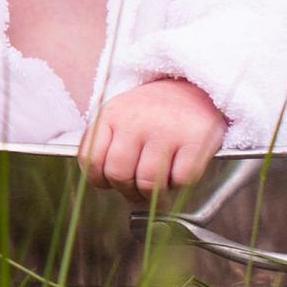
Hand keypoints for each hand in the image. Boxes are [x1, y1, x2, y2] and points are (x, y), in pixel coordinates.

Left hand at [79, 78, 225, 202]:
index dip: (100, 180)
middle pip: (119, 175)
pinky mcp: (195, 139)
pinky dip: (179, 185)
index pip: (91, 160)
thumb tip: (101, 182)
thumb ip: (105, 144)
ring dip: (154, 198)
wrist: (194, 87)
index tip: (111, 184)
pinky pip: (181, 180)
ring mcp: (165, 129)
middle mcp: (135, 121)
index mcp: (111, 115)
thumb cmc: (153, 111)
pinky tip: (178, 175)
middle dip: (129, 193)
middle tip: (139, 195)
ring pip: (149, 183)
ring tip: (160, 196)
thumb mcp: (120, 116)